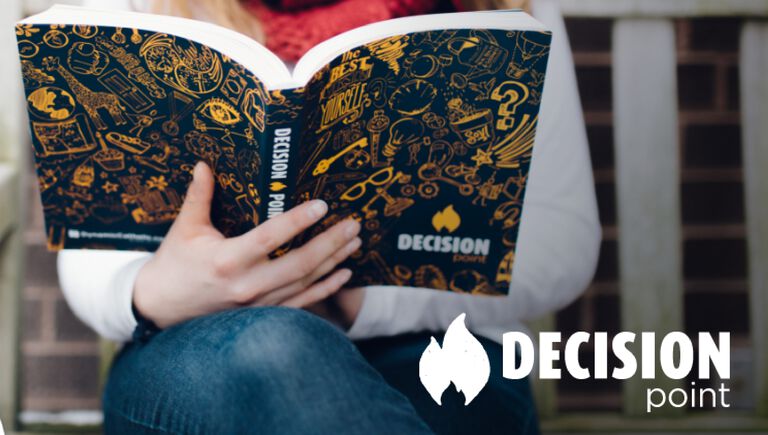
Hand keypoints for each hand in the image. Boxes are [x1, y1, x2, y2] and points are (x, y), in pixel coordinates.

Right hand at [133, 162, 361, 328]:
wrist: (161, 309)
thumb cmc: (174, 264)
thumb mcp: (184, 229)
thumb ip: (198, 197)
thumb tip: (204, 163)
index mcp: (227, 260)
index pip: (270, 238)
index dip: (298, 221)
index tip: (322, 205)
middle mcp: (247, 285)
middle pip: (299, 264)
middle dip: (330, 243)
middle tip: (353, 224)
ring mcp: (258, 304)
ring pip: (305, 282)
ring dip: (333, 261)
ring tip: (355, 241)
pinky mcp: (263, 314)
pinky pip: (302, 302)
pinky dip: (326, 288)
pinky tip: (344, 274)